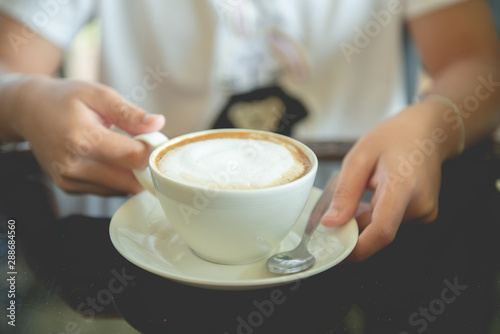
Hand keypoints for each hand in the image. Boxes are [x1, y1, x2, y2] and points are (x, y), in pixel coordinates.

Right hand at [16, 76, 164, 195]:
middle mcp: (74, 165)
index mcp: (83, 139)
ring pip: (120, 189)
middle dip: (143, 166)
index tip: (151, 138)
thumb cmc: (66, 100)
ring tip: (120, 149)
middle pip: (130, 181)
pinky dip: (115, 178)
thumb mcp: (99, 96)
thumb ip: (130, 113)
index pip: (134, 157)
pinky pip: (107, 191)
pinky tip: (108, 159)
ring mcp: (70, 180)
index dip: (150, 149)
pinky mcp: (70, 188)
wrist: (30, 110)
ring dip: (130, 174)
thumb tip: (157, 123)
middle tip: (139, 145)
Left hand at [321, 103, 458, 260]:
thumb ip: (345, 193)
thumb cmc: (393, 138)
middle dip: (353, 227)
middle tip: (339, 205)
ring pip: (382, 228)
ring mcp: (424, 213)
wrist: (428, 132)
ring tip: (365, 188)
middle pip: (378, 231)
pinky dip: (376, 214)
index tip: (335, 249)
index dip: (357, 248)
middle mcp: (419, 205)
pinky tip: (377, 192)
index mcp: (402, 187)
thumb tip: (330, 223)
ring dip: (364, 217)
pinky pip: (391, 222)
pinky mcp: (424, 216)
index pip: (382, 231)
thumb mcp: (359, 157)